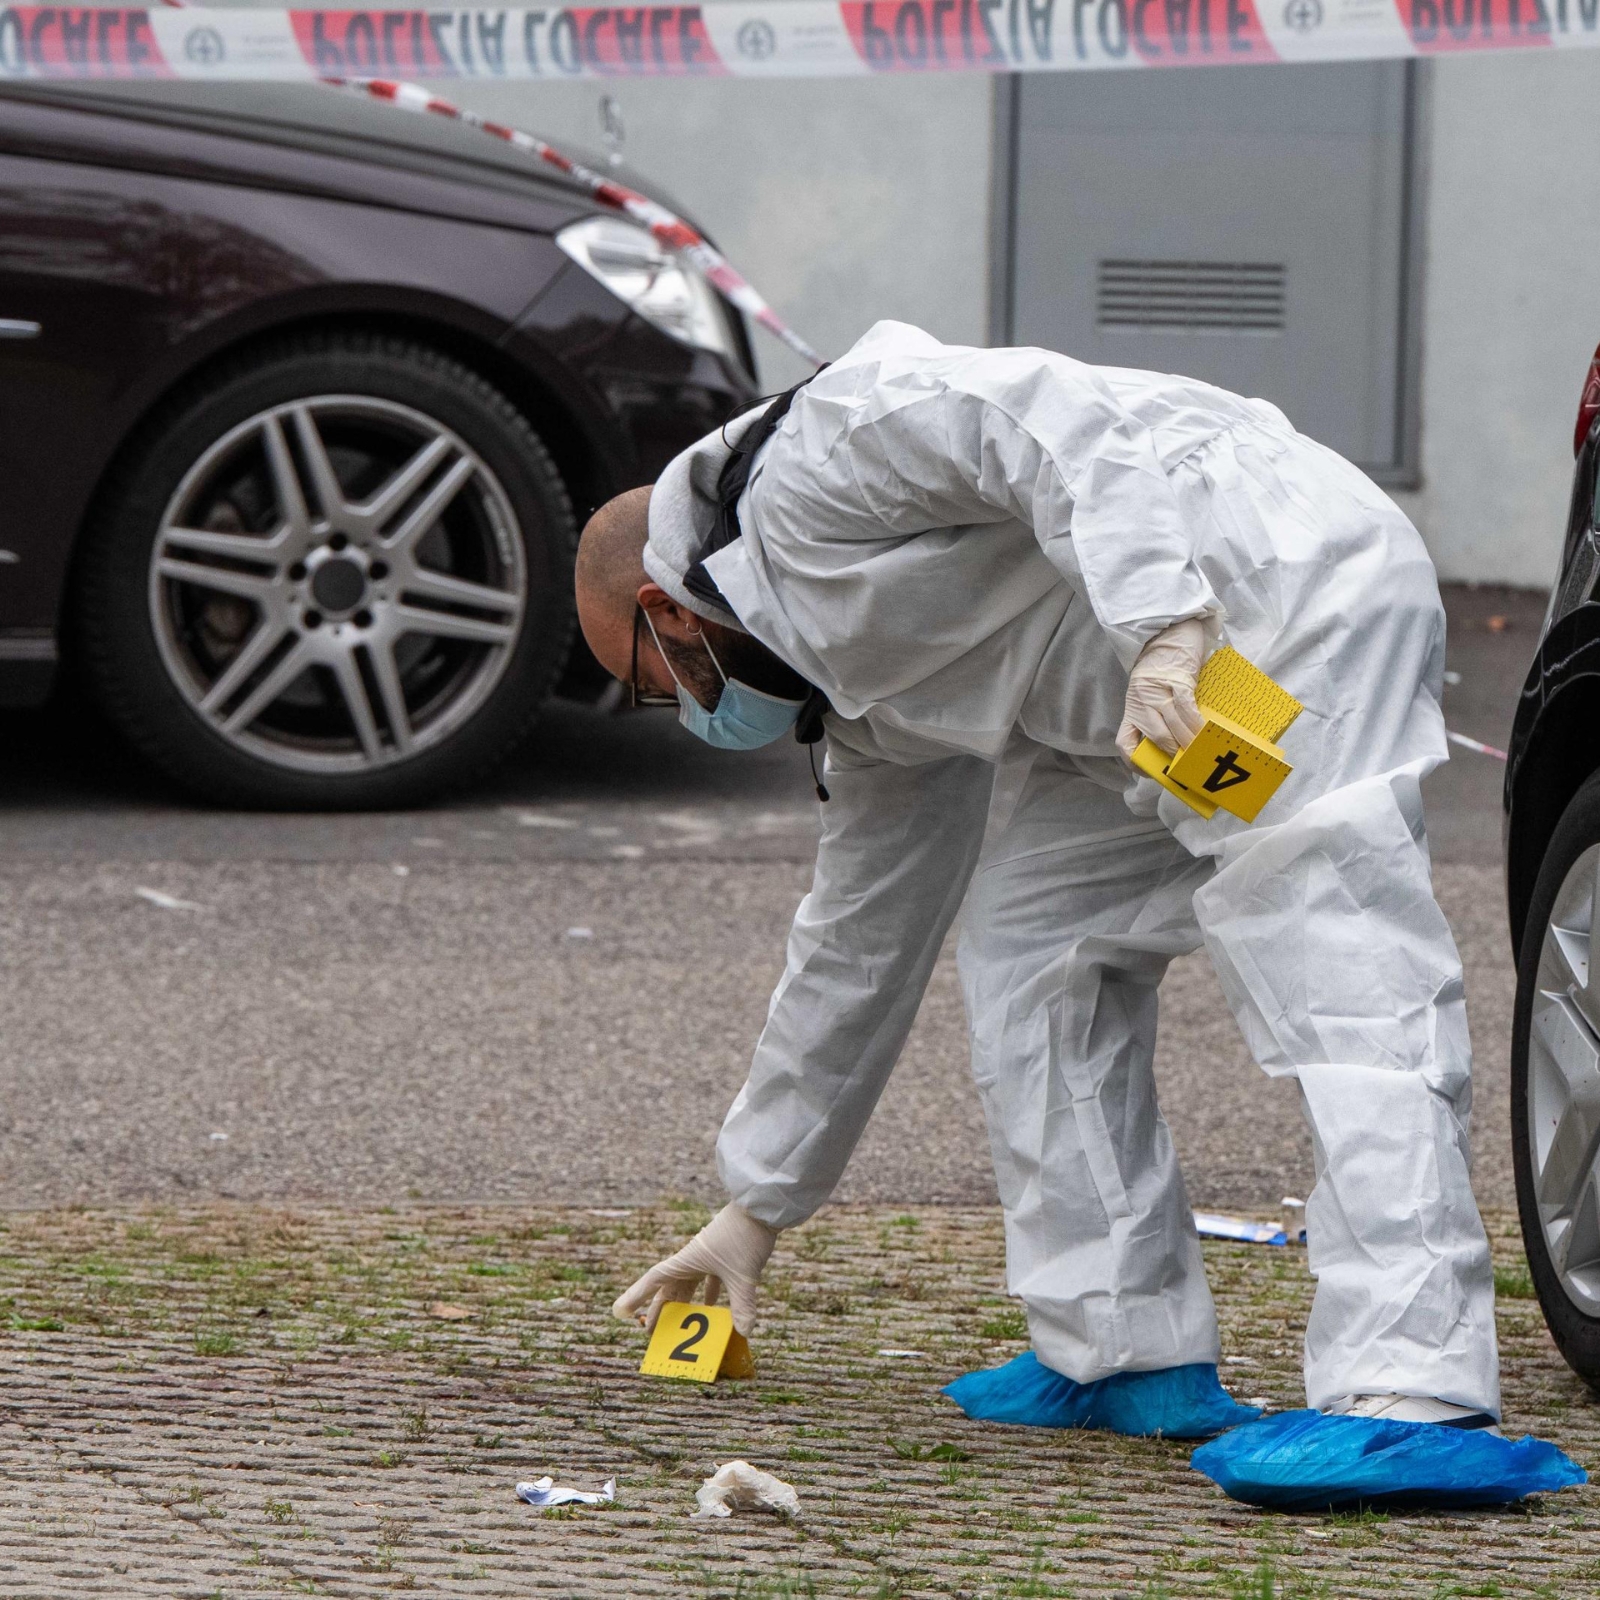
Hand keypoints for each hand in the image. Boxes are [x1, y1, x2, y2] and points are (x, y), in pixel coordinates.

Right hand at [612, 1203, 777, 1336]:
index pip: (654, 1280)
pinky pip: (710, 1278)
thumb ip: (742, 1306)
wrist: (763, 1207)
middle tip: (651, 1332)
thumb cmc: (746, 1236)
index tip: (618, 1312)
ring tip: (678, 1323)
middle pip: (670, 1287)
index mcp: (688, 1259)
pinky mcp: (724, 1253)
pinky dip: (709, 1293)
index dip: (635, 1297)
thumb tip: (744, 1333)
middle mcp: (694, 1257)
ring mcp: (709, 1254)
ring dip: (683, 1303)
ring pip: (689, 1283)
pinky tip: (713, 1307)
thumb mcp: (743, 1275)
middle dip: (660, 1309)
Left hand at [1116, 617, 1207, 759]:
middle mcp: (1141, 700)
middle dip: (1172, 755)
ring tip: (1199, 754)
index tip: (1149, 772)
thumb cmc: (1163, 665)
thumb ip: (1156, 715)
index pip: (1124, 741)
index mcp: (1132, 706)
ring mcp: (1158, 691)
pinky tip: (1203, 733)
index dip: (1133, 761)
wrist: (1169, 631)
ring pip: (1172, 726)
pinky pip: (1186, 709)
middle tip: (1187, 767)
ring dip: (1187, 743)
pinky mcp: (1177, 680)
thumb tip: (1176, 743)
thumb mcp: (1149, 693)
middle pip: (1154, 737)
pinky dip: (1196, 724)